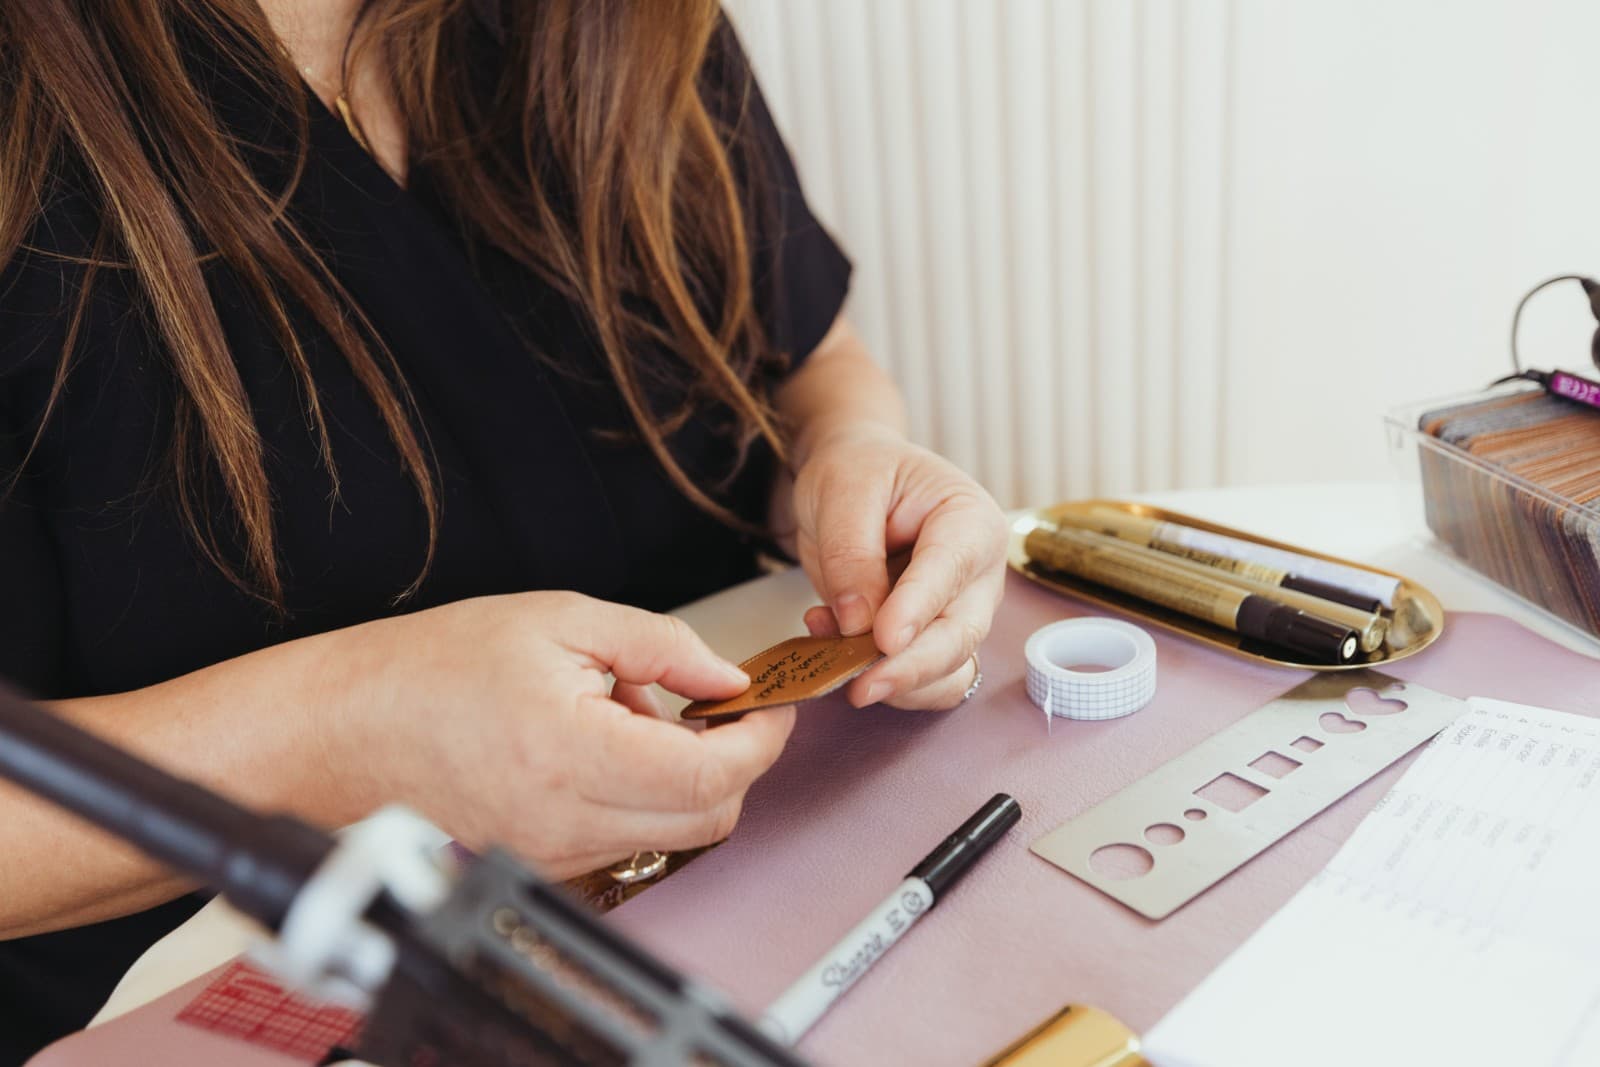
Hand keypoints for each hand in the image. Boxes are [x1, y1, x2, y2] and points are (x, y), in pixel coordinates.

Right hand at [334, 591, 795, 877]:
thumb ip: (662, 648)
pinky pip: (628, 838)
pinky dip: (643, 795)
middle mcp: (567, 822)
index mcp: (574, 755)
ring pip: (673, 832)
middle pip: (709, 820)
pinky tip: (601, 747)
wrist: (352, 726)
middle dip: (735, 762)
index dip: (760, 741)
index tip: (770, 706)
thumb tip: (729, 679)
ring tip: (627, 715)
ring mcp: (556, 854)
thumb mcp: (563, 621)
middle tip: (716, 706)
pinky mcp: (546, 864)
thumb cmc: (435, 668)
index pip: (712, 777)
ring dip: (683, 776)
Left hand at [788, 421, 1007, 710]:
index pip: (951, 571)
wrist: (855, 480)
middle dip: (912, 667)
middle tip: (862, 686)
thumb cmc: (860, 472)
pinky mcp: (931, 641)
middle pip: (960, 634)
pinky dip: (882, 683)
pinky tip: (834, 653)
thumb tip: (858, 621)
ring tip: (834, 662)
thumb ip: (851, 553)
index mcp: (970, 521)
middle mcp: (977, 575)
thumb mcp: (844, 491)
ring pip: (946, 672)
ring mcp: (959, 612)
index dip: (918, 608)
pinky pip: (920, 683)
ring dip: (895, 683)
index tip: (884, 639)